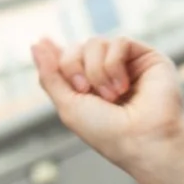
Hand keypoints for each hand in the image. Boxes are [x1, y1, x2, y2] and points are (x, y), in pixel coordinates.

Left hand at [28, 38, 183, 183]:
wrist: (141, 141)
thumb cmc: (107, 133)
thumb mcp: (68, 107)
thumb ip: (50, 76)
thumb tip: (36, 44)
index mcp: (89, 88)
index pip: (69, 59)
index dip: (56, 52)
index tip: (41, 42)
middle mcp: (107, 74)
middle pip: (77, 48)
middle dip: (74, 67)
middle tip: (85, 90)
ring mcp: (127, 65)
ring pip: (96, 43)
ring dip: (96, 70)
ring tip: (112, 96)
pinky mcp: (147, 58)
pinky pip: (119, 42)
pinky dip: (114, 64)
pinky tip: (123, 86)